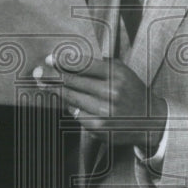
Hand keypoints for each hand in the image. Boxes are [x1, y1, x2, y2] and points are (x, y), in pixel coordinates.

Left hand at [33, 55, 165, 147]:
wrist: (150, 120)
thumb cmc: (131, 91)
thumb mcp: (122, 71)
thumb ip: (100, 65)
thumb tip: (68, 62)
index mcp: (115, 74)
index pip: (81, 65)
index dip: (62, 62)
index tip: (49, 59)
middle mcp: (109, 92)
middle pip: (72, 82)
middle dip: (51, 76)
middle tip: (37, 72)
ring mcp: (103, 112)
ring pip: (71, 99)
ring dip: (56, 91)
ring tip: (45, 84)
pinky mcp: (98, 128)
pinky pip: (76, 114)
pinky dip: (71, 107)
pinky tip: (68, 103)